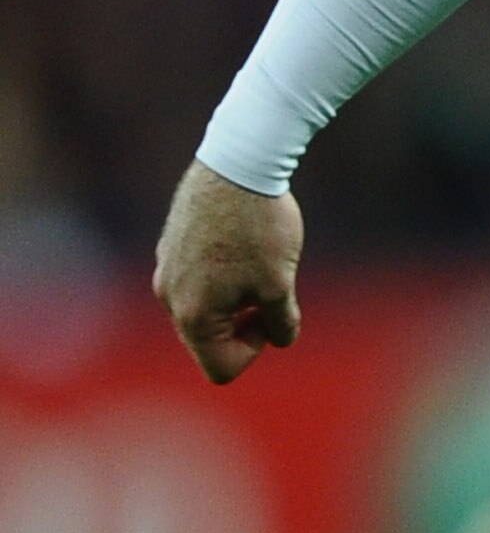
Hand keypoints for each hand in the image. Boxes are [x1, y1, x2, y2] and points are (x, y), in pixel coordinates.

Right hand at [152, 160, 303, 382]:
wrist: (237, 164)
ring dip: (235, 301)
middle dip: (243, 327)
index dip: (254, 351)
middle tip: (270, 291)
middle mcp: (169, 297)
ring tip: (260, 265)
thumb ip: (281, 323)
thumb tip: (281, 339)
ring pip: (204, 310)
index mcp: (193, 315)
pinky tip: (243, 245)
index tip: (271, 315)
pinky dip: (223, 277)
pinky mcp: (171, 246)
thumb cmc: (259, 227)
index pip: (222, 369)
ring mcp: (166, 269)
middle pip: (208, 342)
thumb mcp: (280, 283)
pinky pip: (196, 280)